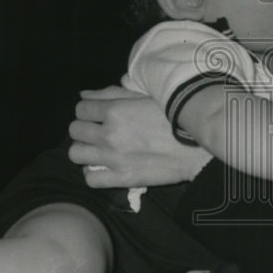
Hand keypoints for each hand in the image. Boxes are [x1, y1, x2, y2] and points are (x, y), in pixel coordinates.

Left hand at [68, 86, 210, 187]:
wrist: (198, 147)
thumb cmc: (175, 116)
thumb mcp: (145, 96)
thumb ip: (113, 93)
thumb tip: (84, 95)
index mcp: (115, 110)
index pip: (81, 109)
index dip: (87, 111)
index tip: (97, 114)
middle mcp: (109, 134)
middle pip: (75, 131)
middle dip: (84, 129)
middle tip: (98, 131)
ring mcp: (114, 159)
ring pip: (76, 154)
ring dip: (85, 150)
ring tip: (98, 149)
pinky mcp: (122, 179)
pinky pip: (90, 179)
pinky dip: (93, 173)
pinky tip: (104, 167)